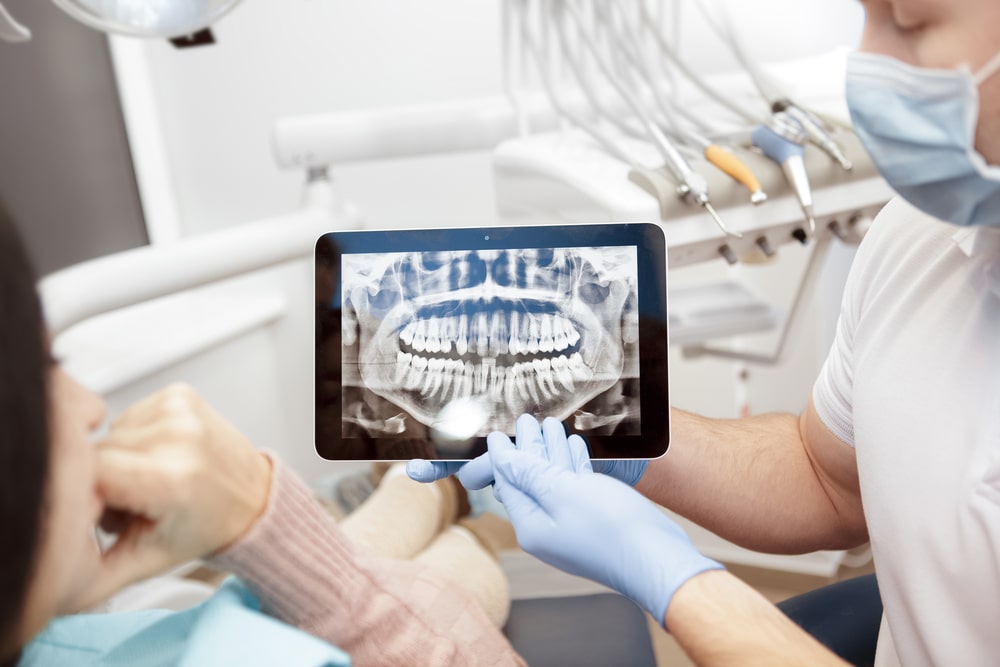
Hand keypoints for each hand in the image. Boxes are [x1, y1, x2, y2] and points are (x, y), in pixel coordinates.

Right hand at [80, 384, 271, 607]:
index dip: (81, 495)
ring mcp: (180, 409)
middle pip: (94, 452)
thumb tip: (41, 573)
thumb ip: (87, 570)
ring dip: (115, 459)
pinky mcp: (179, 394)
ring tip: (145, 481)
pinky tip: (156, 457)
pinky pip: (128, 416)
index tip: (97, 511)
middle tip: (128, 504)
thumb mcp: (143, 560)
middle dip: (98, 481)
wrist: (251, 497)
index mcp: (170, 477)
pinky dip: (133, 439)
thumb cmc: (205, 526)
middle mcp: (178, 436)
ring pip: (107, 433)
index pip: (87, 472)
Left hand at [487, 414, 721, 623]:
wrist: (657, 559)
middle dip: (529, 448)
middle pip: (531, 480)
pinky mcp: (594, 521)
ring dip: (552, 451)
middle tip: (527, 420)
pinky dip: (572, 464)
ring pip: (555, 481)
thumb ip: (529, 473)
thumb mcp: (562, 492)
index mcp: (531, 525)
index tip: (499, 432)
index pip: (509, 484)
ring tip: (550, 424)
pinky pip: (575, 487)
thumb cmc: (611, 529)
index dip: (504, 455)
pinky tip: (574, 446)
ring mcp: (571, 526)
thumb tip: (500, 458)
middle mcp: (547, 528)